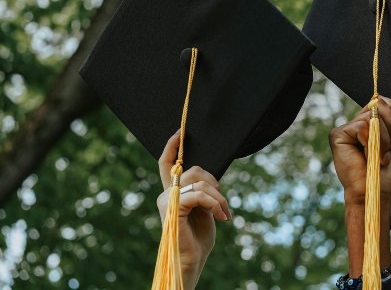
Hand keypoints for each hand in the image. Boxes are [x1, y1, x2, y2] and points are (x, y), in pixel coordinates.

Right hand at [156, 130, 231, 288]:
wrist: (193, 259)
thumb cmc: (199, 237)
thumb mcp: (204, 208)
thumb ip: (202, 191)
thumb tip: (208, 179)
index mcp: (172, 192)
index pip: (167, 164)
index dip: (172, 147)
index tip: (180, 132)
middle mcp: (166, 194)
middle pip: (194, 170)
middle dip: (215, 184)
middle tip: (223, 203)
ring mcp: (167, 201)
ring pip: (200, 183)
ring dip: (219, 198)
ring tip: (224, 213)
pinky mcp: (173, 209)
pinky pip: (198, 195)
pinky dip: (215, 204)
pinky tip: (222, 217)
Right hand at [329, 96, 390, 203]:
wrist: (376, 192)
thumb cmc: (385, 174)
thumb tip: (390, 103)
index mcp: (368, 126)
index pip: (381, 102)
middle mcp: (356, 125)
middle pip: (378, 104)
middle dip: (390, 127)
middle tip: (388, 148)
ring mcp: (346, 130)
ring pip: (372, 117)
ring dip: (383, 139)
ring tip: (380, 156)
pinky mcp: (338, 135)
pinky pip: (362, 126)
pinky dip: (372, 143)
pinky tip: (369, 157)